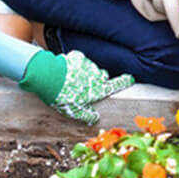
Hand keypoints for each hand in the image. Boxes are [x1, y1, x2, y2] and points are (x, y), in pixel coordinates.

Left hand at [19, 51, 134, 124]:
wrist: (48, 77)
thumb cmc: (62, 96)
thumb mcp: (74, 111)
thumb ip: (86, 115)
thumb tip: (95, 119)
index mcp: (97, 90)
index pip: (115, 85)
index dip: (124, 82)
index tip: (130, 78)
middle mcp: (96, 76)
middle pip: (103, 76)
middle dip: (98, 80)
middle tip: (87, 87)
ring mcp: (87, 65)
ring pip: (91, 69)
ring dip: (86, 73)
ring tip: (72, 81)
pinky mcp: (77, 58)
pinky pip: (80, 61)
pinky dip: (76, 65)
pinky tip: (67, 72)